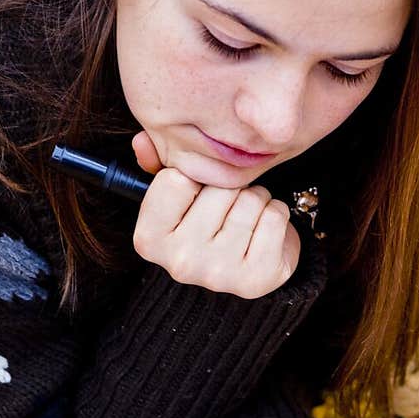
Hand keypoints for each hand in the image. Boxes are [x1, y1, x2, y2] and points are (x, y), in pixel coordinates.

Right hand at [130, 131, 300, 299]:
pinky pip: (275, 217)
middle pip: (219, 186)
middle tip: (227, 207)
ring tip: (245, 218)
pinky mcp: (256, 277)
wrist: (245, 266)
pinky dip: (276, 215)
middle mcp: (180, 262)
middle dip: (230, 186)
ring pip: (251, 199)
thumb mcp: (176, 193)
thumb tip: (142, 140)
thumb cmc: (207, 224)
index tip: (197, 193)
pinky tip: (263, 232)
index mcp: (149, 240)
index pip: (176, 178)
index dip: (194, 176)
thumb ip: (157, 163)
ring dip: (256, 199)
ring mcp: (218, 274)